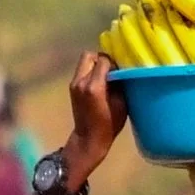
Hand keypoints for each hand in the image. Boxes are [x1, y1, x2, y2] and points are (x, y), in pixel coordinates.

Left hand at [66, 52, 128, 176]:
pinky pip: (82, 70)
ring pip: (84, 61)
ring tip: (106, 76)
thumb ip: (120, 84)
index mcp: (94, 86)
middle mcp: (81, 81)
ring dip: (96, 64)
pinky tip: (99, 82)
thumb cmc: (109, 125)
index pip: (103, 60)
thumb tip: (121, 70)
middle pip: (89, 55)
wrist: (88, 138)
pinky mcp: (72, 86)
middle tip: (112, 70)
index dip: (114, 63)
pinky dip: (91, 71)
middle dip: (101, 59)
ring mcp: (74, 83)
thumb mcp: (121, 104)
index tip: (120, 71)